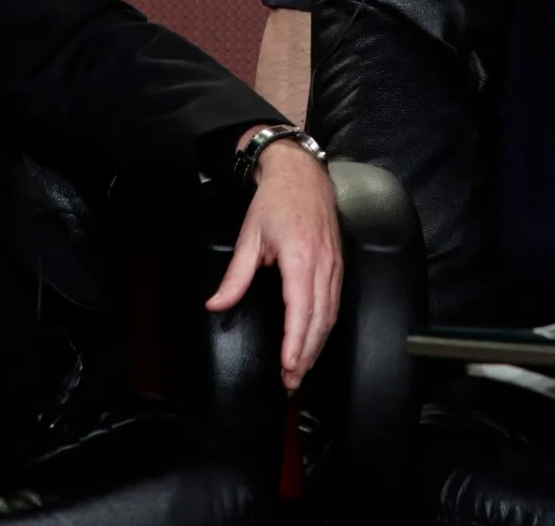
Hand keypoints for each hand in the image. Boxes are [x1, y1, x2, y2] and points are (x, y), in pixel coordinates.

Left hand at [206, 129, 341, 390]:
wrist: (301, 173)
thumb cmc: (275, 201)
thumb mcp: (249, 237)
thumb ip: (235, 275)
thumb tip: (216, 305)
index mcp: (300, 258)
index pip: (300, 309)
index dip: (295, 341)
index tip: (288, 365)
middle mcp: (322, 265)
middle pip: (318, 320)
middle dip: (305, 354)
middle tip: (291, 380)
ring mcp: (334, 266)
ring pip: (330, 316)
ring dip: (316, 346)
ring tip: (300, 370)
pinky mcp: (338, 266)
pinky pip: (335, 304)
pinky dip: (325, 328)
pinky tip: (315, 342)